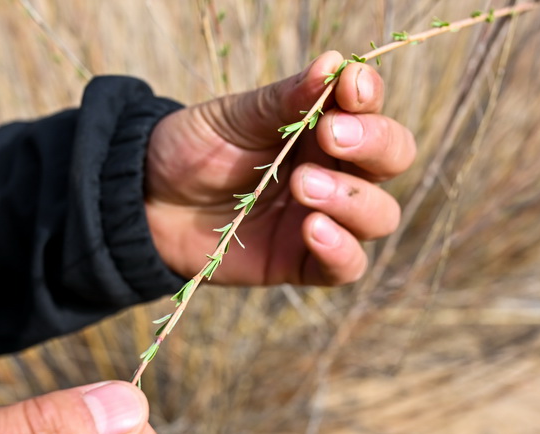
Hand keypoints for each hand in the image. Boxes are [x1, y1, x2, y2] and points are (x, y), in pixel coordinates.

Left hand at [145, 51, 416, 285]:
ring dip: (352, 198)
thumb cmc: (193, 150)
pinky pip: (348, 266)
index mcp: (322, 127)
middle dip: (373, 145)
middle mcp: (335, 171)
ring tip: (303, 185)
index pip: (371, 110)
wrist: (147, 202)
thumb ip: (283, 100)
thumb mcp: (233, 118)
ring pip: (378, 215)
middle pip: (392, 159)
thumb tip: (333, 62)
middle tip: (329, 136)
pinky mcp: (304, 262)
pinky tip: (313, 229)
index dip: (369, 98)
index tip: (349, 87)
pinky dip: (341, 249)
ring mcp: (324, 218)